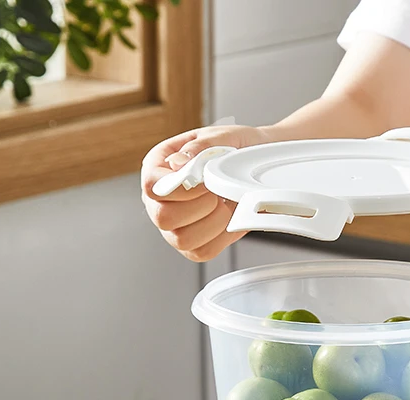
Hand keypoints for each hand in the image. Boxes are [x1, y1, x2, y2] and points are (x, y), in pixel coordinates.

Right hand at [141, 125, 271, 261]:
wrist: (257, 165)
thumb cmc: (234, 150)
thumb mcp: (221, 137)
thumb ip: (200, 148)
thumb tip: (177, 163)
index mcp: (157, 168)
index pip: (152, 186)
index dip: (180, 188)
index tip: (205, 182)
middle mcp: (159, 200)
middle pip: (163, 217)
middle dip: (200, 206)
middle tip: (217, 192)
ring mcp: (174, 227)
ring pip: (183, 239)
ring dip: (213, 223)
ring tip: (225, 204)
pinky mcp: (193, 245)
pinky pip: (203, 252)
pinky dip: (222, 238)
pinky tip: (229, 219)